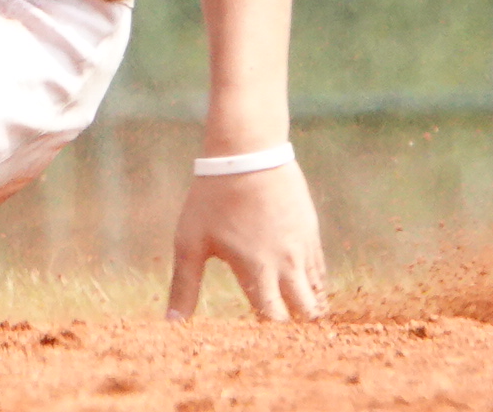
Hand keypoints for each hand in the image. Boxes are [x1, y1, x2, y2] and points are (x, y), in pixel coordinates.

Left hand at [168, 161, 326, 320]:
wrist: (248, 152)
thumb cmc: (212, 197)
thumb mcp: (190, 242)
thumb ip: (184, 286)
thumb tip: (172, 323)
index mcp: (257, 270)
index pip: (274, 320)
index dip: (267, 335)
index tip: (256, 340)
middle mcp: (286, 264)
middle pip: (306, 313)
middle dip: (296, 326)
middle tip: (282, 331)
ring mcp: (303, 248)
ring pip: (318, 293)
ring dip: (308, 307)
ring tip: (294, 314)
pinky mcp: (311, 232)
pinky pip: (320, 270)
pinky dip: (314, 285)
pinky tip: (302, 288)